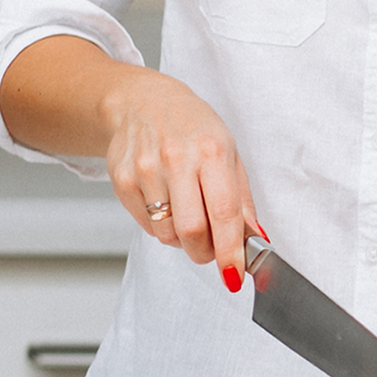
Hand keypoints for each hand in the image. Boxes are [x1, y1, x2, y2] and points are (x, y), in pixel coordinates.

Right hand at [100, 66, 259, 283]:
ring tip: (186, 214)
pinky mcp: (122, 180)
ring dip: (181, 239)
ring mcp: (145, 169)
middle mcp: (176, 158)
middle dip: (205, 252)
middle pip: (191, 231)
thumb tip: (254, 240)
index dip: (230, 251)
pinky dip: (160, 226)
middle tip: (211, 249)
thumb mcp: (228, 152)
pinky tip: (165, 201)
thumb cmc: (191, 126)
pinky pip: (146, 225)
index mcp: (210, 151)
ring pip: (166, 233)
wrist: (142, 101)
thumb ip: (241, 199)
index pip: (223, 213)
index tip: (234, 274)